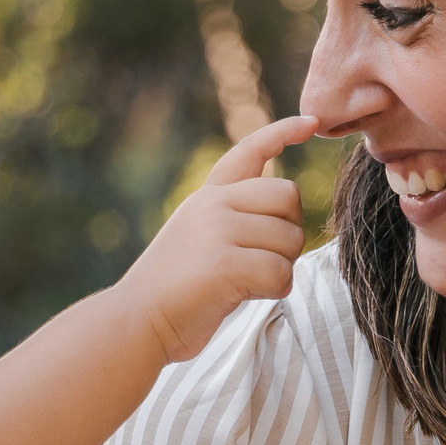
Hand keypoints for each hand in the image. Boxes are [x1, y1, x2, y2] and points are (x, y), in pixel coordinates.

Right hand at [113, 114, 317, 364]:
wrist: (134, 322)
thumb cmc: (174, 293)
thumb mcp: (197, 240)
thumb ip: (233, 221)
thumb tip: (287, 223)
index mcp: (206, 198)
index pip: (249, 151)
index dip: (282, 132)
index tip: (311, 122)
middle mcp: (212, 205)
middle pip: (288, 196)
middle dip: (288, 231)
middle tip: (263, 259)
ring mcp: (217, 231)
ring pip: (290, 239)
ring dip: (280, 268)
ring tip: (246, 283)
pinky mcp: (225, 264)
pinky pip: (280, 272)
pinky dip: (274, 291)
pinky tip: (247, 295)